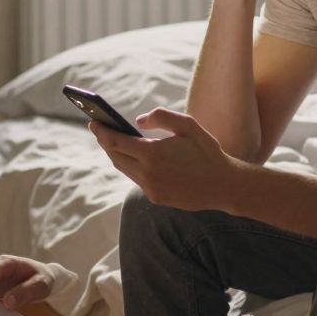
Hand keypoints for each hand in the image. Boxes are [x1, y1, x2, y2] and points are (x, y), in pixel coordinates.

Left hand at [89, 107, 245, 210]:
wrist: (224, 185)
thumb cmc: (207, 151)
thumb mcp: (188, 125)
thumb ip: (161, 117)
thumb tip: (137, 122)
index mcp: (153, 154)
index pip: (115, 142)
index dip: (102, 131)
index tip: (92, 122)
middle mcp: (148, 174)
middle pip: (115, 157)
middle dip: (106, 142)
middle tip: (100, 129)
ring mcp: (151, 189)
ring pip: (125, 169)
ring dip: (117, 155)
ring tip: (114, 142)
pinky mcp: (156, 198)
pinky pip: (137, 179)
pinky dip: (132, 166)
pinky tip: (134, 157)